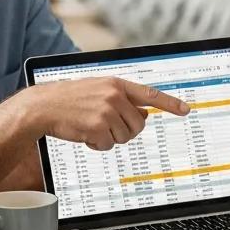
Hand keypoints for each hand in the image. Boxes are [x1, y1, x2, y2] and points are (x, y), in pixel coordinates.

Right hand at [31, 77, 189, 150]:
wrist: (43, 106)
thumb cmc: (70, 99)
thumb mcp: (98, 91)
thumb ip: (122, 100)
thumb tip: (144, 115)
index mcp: (116, 84)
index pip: (150, 94)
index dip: (170, 103)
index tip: (185, 109)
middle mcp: (114, 96)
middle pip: (138, 125)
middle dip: (125, 130)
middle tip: (106, 126)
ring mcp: (106, 111)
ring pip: (125, 137)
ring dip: (109, 138)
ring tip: (91, 127)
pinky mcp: (97, 127)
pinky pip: (109, 145)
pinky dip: (98, 145)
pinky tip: (85, 134)